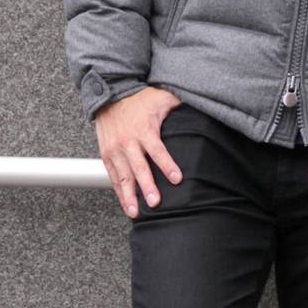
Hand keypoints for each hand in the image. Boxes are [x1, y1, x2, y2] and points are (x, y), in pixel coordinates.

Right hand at [94, 86, 184, 218]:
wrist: (111, 95)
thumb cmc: (140, 98)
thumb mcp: (162, 97)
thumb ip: (179, 103)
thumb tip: (201, 102)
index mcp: (144, 129)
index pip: (158, 150)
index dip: (167, 165)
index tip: (177, 178)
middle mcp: (128, 141)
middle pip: (139, 167)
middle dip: (147, 186)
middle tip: (155, 202)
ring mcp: (115, 149)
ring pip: (123, 176)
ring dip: (129, 195)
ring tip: (136, 212)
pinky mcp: (107, 154)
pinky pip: (113, 176)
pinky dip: (119, 192)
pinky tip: (126, 204)